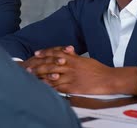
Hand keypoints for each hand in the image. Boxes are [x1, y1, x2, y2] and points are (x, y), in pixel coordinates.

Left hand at [22, 45, 136, 95]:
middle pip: (50, 64)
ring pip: (52, 75)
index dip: (44, 53)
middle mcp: (70, 66)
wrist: (108, 78)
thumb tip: (68, 50)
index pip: (55, 53)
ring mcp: (71, 77)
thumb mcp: (85, 59)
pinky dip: (49, 87)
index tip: (36, 54)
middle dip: (38, 65)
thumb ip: (74, 55)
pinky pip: (58, 87)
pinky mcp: (73, 87)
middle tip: (28, 67)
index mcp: (73, 58)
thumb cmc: (98, 69)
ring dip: (41, 76)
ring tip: (31, 77)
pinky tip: (43, 87)